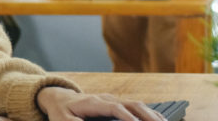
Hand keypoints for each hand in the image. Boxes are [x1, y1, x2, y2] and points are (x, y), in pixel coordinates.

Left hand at [36, 87, 166, 120]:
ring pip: (137, 104)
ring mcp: (112, 100)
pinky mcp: (115, 103)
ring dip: (151, 114)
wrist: (59, 97)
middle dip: (147, 115)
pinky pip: (136, 107)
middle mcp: (106, 99)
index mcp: (93, 103)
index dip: (127, 116)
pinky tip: (159, 120)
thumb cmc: (61, 112)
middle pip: (131, 104)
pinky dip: (148, 113)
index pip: (115, 108)